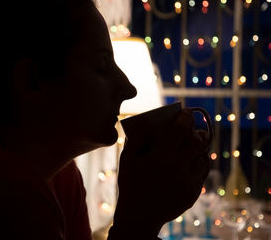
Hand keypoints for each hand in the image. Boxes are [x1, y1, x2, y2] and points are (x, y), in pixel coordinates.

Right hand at [109, 109, 210, 238]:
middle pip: (196, 141)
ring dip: (200, 147)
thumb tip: (148, 123)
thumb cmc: (130, 184)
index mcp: (160, 156)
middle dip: (196, 131)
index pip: (179, 129)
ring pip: (203, 156)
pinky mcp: (193, 192)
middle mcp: (177, 167)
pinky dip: (201, 162)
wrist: (139, 217)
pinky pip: (203, 172)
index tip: (186, 112)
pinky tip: (194, 160)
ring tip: (194, 144)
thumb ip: (136, 139)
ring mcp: (187, 181)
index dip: (185, 117)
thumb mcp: (127, 160)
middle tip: (192, 128)